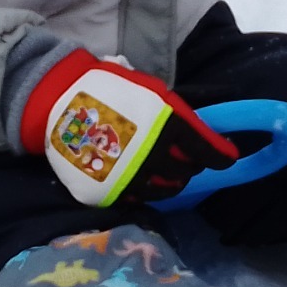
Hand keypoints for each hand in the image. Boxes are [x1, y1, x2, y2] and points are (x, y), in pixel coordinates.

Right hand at [22, 49, 236, 207]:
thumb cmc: (109, 87)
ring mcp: (130, 178)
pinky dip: (145, 190)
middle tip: (187, 159)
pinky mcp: (109, 193)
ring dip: (172, 182)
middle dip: (192, 166)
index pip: (208, 152)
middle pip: (187, 173)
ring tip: (168, 174)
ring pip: (165, 192)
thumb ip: (177, 113)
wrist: (59, 100)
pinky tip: (143, 179)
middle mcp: (153, 157)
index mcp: (167, 127)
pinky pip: (138, 199)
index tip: (226, 158)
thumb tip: (200, 133)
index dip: (222, 156)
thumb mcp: (151, 89)